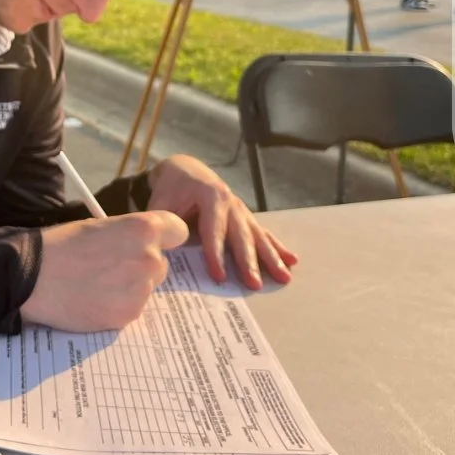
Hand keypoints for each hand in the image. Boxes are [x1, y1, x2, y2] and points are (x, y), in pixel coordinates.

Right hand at [19, 211, 187, 331]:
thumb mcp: (100, 226)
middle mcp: (150, 259)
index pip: (179, 231)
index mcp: (144, 229)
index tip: (155, 243)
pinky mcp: (128, 315)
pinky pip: (132, 309)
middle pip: (162, 264)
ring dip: (130, 288)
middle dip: (143, 266)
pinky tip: (94, 300)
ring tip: (97, 285)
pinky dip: (117, 306)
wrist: (31, 277)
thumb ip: (130, 235)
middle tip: (112, 268)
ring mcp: (142, 290)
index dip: (166, 237)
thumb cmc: (61, 245)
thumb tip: (143, 246)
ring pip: (146, 289)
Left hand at [146, 155, 296, 289]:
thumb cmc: (171, 190)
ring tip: (284, 277)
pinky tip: (292, 260)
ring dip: (271, 258)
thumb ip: (164, 226)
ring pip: (258, 235)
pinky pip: (264, 233)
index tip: (219, 277)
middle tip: (255, 284)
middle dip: (248, 261)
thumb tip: (162, 255)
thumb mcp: (161, 204)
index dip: (215, 255)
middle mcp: (231, 202)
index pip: (213, 230)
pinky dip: (278, 247)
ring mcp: (241, 210)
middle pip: (241, 235)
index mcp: (210, 196)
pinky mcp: (246, 217)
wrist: (186, 170)